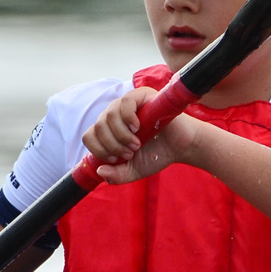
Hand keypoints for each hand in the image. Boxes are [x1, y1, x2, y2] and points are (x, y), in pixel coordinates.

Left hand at [82, 87, 201, 184]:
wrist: (181, 147)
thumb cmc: (157, 155)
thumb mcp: (133, 170)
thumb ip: (116, 176)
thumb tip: (100, 170)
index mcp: (109, 129)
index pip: (89, 136)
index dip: (99, 150)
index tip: (116, 160)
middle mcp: (115, 114)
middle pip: (98, 127)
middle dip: (112, 145)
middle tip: (130, 152)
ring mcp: (127, 103)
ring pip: (109, 116)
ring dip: (121, 135)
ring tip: (136, 144)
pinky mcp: (141, 95)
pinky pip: (124, 102)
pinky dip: (127, 118)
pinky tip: (137, 128)